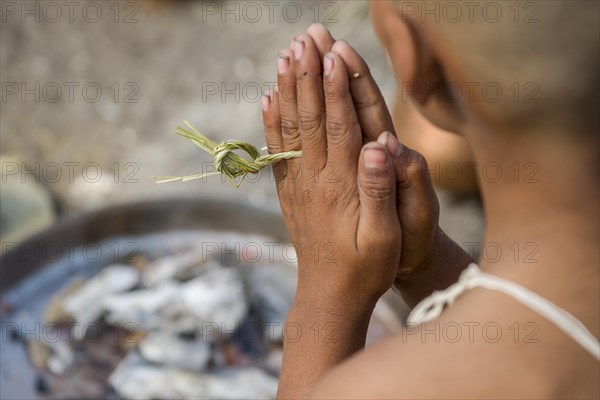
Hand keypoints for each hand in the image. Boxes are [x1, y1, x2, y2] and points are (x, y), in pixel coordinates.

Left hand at [262, 32, 401, 308]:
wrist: (328, 297)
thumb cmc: (365, 271)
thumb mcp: (385, 238)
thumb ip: (382, 191)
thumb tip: (379, 145)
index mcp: (341, 186)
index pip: (338, 126)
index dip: (336, 88)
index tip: (333, 52)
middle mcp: (314, 180)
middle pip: (310, 118)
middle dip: (308, 75)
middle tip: (306, 38)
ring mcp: (297, 185)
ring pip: (290, 129)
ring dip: (287, 90)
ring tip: (285, 56)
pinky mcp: (289, 194)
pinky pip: (276, 152)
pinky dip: (270, 123)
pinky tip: (267, 99)